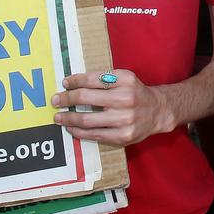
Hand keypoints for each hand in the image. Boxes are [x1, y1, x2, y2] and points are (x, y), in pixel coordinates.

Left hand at [51, 69, 171, 146]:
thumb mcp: (123, 77)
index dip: (74, 81)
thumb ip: (102, 78)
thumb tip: (71, 84)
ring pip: (87, 119)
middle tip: (55, 100)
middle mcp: (125, 99)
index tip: (64, 83)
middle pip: (86, 97)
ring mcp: (124, 120)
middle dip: (66, 99)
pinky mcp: (123, 136)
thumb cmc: (134, 92)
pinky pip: (95, 135)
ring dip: (68, 118)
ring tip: (58, 117)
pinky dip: (79, 132)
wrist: (158, 111)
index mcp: (124, 80)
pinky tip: (71, 128)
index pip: (91, 79)